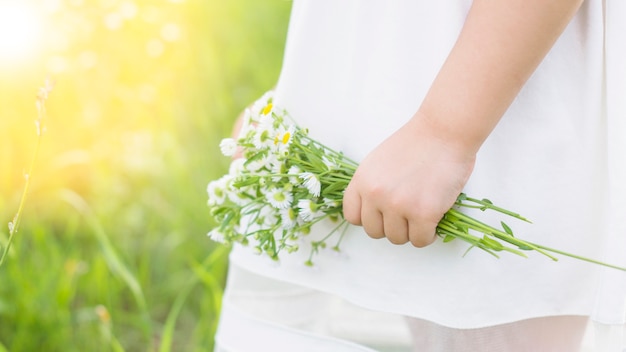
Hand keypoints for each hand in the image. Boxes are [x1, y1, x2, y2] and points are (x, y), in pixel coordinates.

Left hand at [342, 113, 475, 246]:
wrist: (444, 130)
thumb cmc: (416, 143)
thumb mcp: (378, 162)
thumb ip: (371, 186)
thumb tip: (374, 214)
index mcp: (362, 181)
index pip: (353, 216)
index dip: (369, 218)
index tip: (382, 214)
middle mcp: (375, 195)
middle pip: (374, 232)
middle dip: (390, 226)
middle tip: (406, 215)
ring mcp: (398, 205)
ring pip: (397, 238)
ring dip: (410, 231)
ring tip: (421, 215)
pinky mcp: (423, 213)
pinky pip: (420, 240)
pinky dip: (428, 235)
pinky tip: (434, 221)